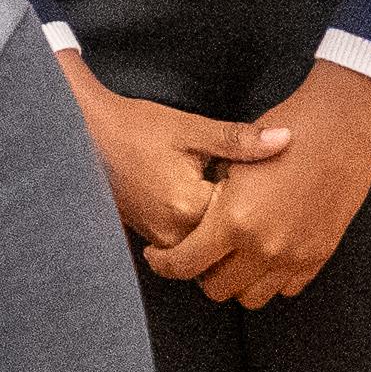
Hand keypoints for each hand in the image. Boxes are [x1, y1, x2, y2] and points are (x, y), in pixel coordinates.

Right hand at [56, 51, 290, 250]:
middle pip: (229, 237)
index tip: (258, 172)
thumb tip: (286, 139)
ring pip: (210, 243)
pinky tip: (202, 194)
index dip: (258, 193)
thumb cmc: (136, 128)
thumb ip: (239, 140)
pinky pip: (190, 241)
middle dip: (242, 212)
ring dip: (222, 221)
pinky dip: (202, 224)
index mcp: (190, 207)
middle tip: (247, 181)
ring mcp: (160, 240)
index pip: (246, 215)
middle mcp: (175, 234)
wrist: (84, 134)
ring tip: (224, 187)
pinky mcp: (151, 238)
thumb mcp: (191, 130)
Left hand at [147, 59, 370, 308]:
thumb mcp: (235, 157)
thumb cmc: (288, 129)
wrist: (344, 125)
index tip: (158, 256)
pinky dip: (271, 277)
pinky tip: (264, 251)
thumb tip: (190, 219)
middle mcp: (264, 247)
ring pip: (252, 297)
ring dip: (237, 281)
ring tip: (232, 255)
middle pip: (217, 289)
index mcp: (234, 220)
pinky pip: (286, 287)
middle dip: (201, 273)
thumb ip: (210, 197)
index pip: (184, 265)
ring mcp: (294, 255)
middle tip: (200, 251)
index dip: (163, 263)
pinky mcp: (319, 255)